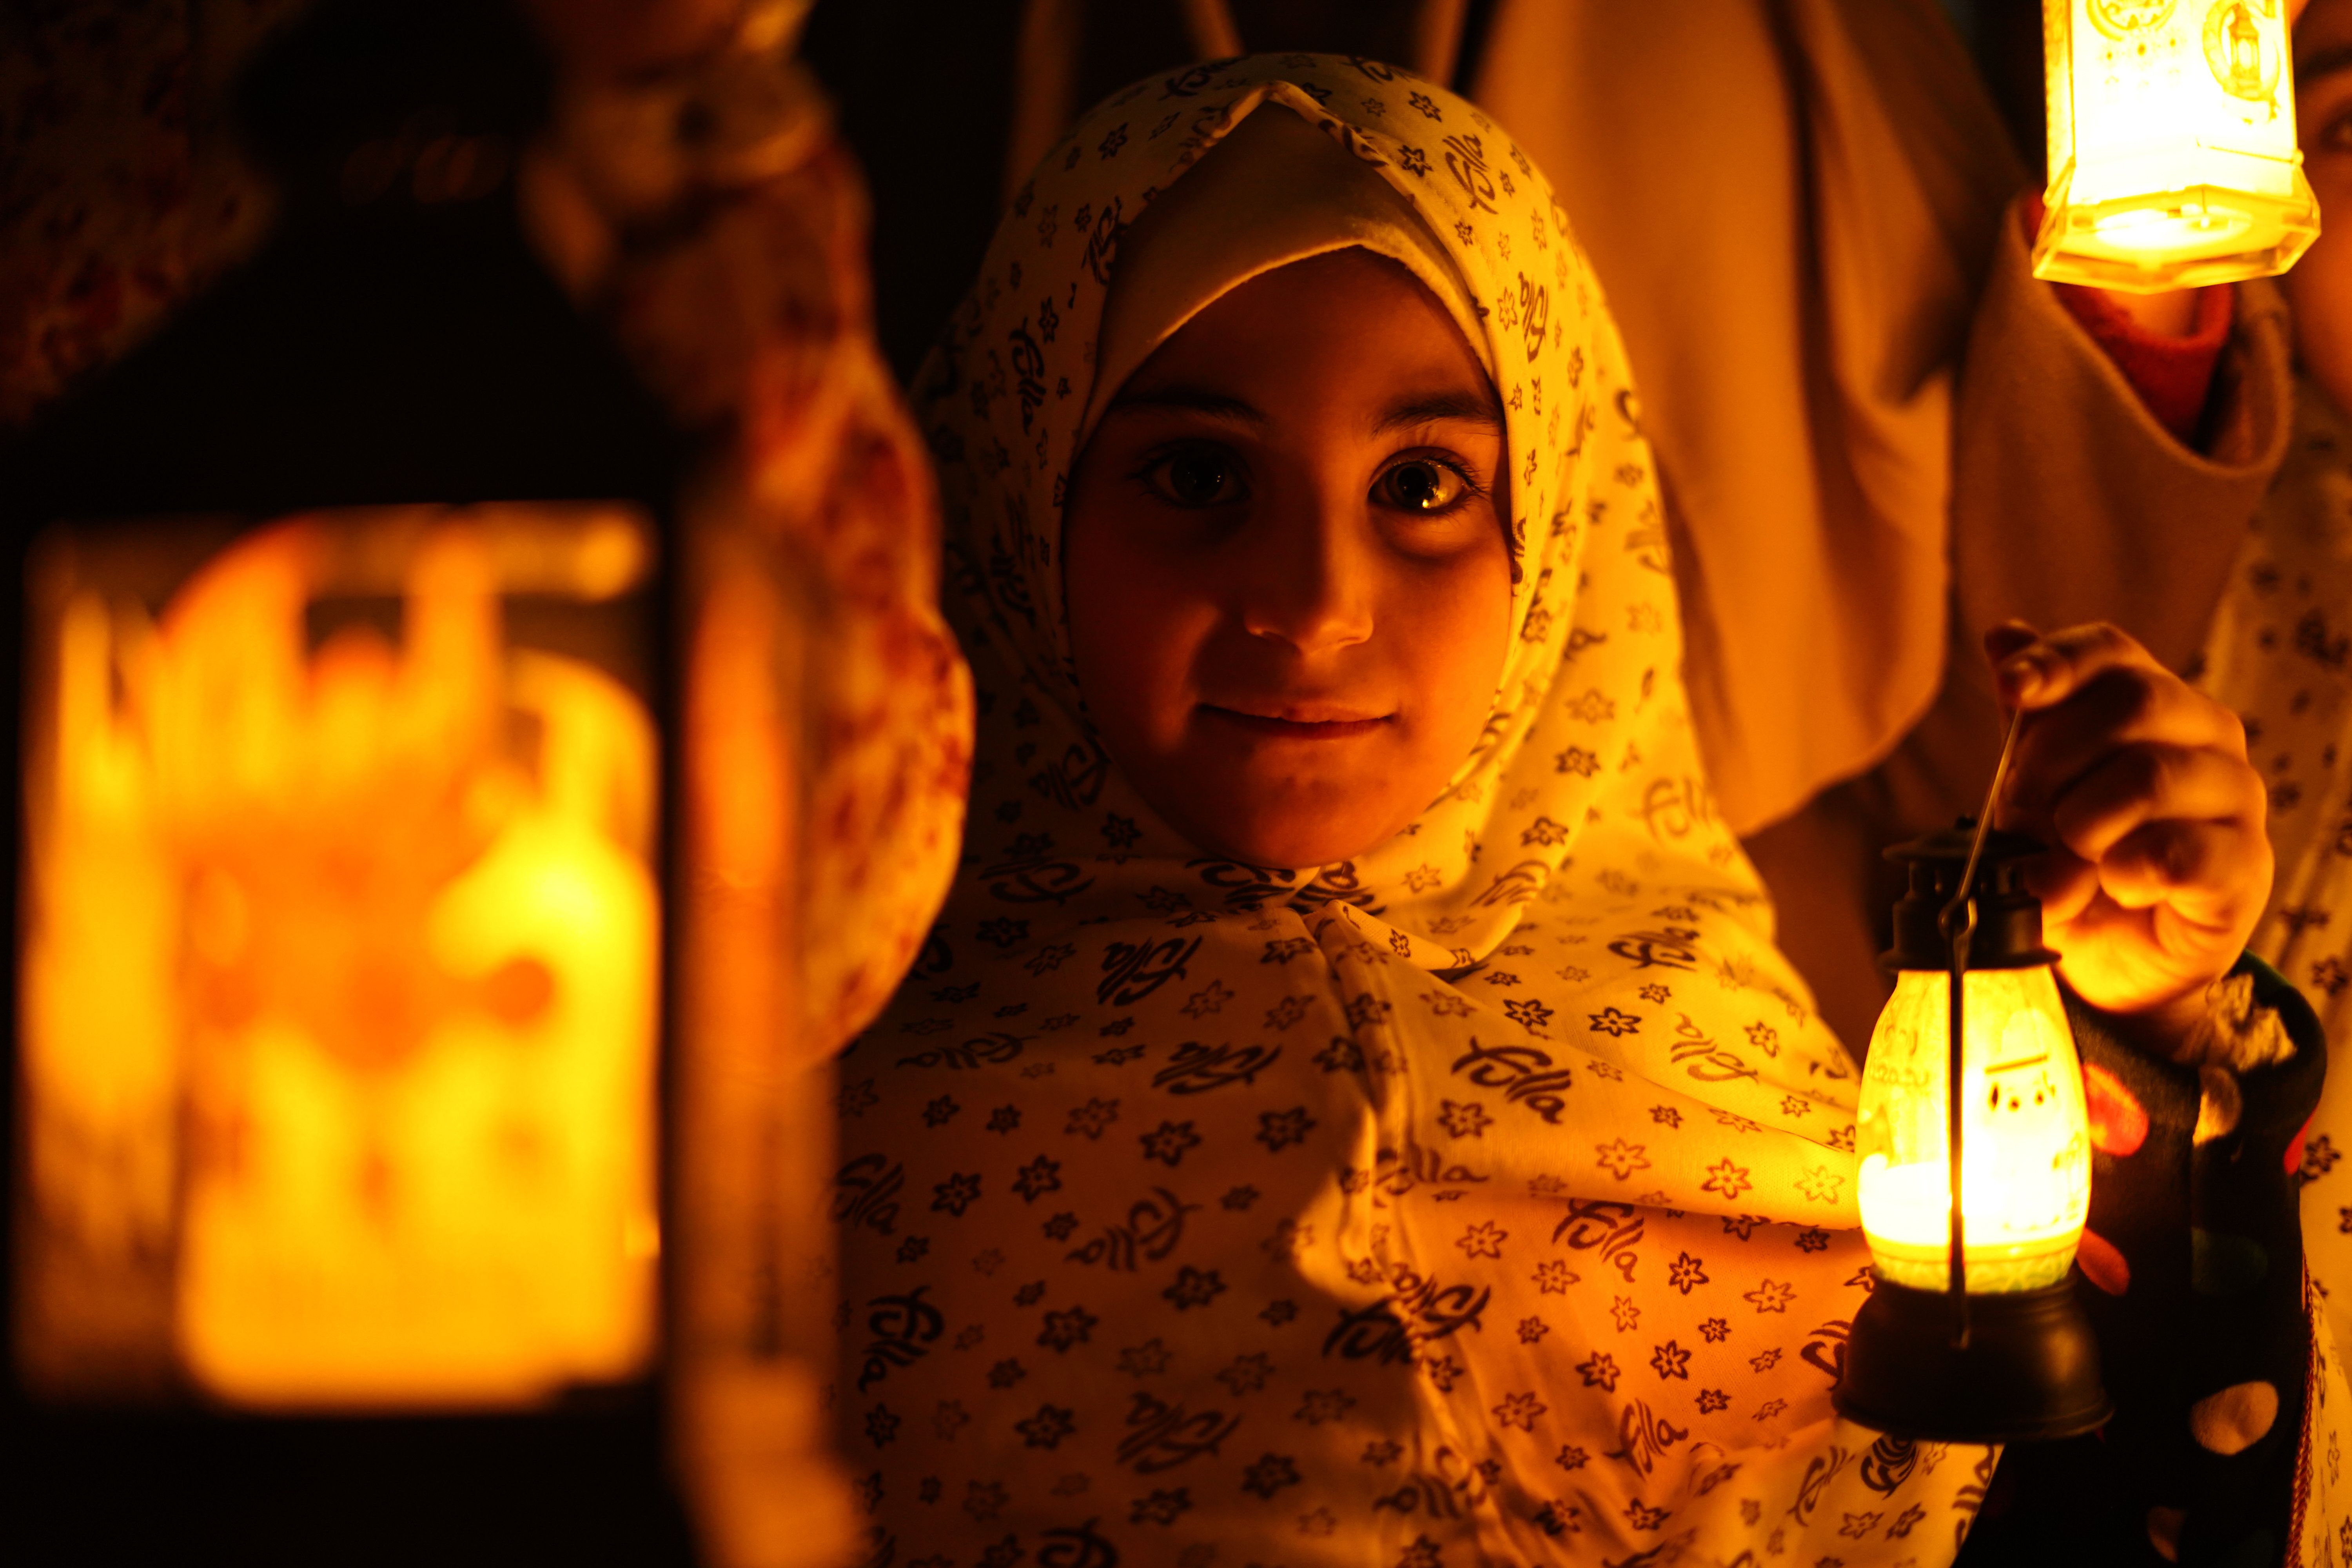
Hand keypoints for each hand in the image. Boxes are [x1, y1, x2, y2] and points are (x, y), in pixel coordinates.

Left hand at [1987, 622, 2271, 1042]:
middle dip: (2053, 759)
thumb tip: (2002, 633)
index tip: (2010, 688)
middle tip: (2018, 814)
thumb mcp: (2034, 790)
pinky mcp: (2243, 866)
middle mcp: (2205, 735)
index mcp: (2150, 702)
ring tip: (2062, 862)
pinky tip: (2114, 886)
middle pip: (2132, 702)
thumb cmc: (2072, 858)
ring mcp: (2234, 798)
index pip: (2110, 651)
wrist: (2108, 955)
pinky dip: (2125, 874)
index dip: (2057, 660)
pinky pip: (2178, 853)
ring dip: (2082, 825)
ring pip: (2151, 776)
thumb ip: (2025, 721)